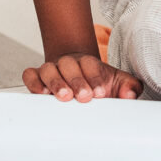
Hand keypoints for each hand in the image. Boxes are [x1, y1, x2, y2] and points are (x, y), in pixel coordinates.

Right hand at [22, 53, 142, 101]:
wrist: (78, 76)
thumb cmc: (98, 82)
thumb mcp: (118, 83)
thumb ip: (130, 87)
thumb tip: (130, 94)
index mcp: (88, 63)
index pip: (90, 64)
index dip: (95, 77)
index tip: (100, 92)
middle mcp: (68, 64)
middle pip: (69, 66)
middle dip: (77, 81)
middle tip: (84, 96)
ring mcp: (51, 69)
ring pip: (48, 69)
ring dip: (55, 82)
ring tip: (64, 96)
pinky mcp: (37, 78)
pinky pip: (30, 75)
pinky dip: (33, 82)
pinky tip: (41, 93)